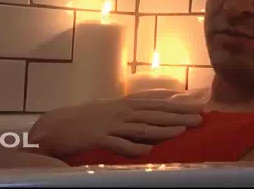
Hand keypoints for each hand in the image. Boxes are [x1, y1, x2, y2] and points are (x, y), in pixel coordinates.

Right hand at [27, 95, 203, 158]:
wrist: (53, 126)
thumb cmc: (84, 119)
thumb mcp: (110, 109)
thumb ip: (131, 110)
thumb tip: (151, 109)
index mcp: (123, 104)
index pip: (156, 102)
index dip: (177, 103)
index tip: (197, 104)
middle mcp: (120, 112)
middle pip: (154, 113)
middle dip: (178, 115)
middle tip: (200, 118)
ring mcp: (109, 125)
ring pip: (141, 127)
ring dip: (163, 130)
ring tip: (182, 131)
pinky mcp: (98, 139)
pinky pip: (117, 144)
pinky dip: (132, 147)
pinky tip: (147, 151)